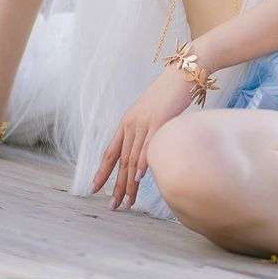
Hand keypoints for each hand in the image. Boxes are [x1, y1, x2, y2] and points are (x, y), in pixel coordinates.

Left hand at [91, 65, 197, 209]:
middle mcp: (131, 124)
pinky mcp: (160, 120)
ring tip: (128, 201)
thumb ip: (146, 131)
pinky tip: (140, 178)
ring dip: (130, 183)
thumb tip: (147, 151)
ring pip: (133, 158)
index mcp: (127, 123)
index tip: (94, 189)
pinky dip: (144, 163)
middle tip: (113, 206)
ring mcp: (145, 122)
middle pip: (121, 161)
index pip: (110, 152)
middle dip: (116, 186)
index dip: (102, 172)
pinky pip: (149, 146)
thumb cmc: (171, 94)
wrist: (183, 73)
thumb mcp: (152, 113)